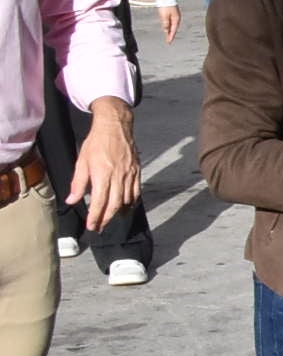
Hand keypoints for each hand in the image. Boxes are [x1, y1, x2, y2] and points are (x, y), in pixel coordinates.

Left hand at [68, 100, 138, 231]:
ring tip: (109, 218)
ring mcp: (129, 174)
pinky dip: (131, 202)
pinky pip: (136, 192)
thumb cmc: (96, 143)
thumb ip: (78, 183)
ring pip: (126, 200)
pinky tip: (125, 206)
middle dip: (106, 218)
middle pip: (114, 204)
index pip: (99, 201)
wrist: (115, 128)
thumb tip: (72, 200)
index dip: (95, 216)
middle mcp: (118, 176)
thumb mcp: (82, 162)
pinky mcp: (137, 172)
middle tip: (99, 227)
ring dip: (118, 212)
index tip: (91, 226)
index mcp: (102, 174)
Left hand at [156, 2, 181, 44]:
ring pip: (173, 25)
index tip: (169, 42)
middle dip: (171, 34)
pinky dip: (170, 26)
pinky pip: (172, 22)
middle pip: (174, 28)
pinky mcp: (173, 13)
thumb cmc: (165, 6)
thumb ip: (165, 24)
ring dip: (170, 30)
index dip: (171, 36)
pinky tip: (168, 27)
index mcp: (176, 20)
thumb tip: (166, 30)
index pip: (173, 30)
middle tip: (168, 40)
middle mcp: (177, 18)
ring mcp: (175, 15)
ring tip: (168, 35)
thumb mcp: (164, 16)